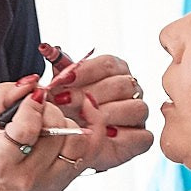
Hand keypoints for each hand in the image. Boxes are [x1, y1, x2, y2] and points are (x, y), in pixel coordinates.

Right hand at [0, 76, 88, 190]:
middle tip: (38, 108)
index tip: (33, 96)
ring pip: (76, 137)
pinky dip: (94, 125)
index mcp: (1, 162)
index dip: (32, 106)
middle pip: (54, 129)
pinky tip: (85, 110)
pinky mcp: (70, 178)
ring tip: (51, 118)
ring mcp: (54, 179)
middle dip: (48, 109)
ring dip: (66, 119)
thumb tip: (32, 82)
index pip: (26, 129)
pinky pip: (93, 148)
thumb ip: (3, 96)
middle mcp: (29, 175)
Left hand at [45, 50, 152, 172]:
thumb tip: (48, 49)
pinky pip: (142, 136)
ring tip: (82, 120)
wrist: (70, 142)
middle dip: (90, 93)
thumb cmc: (68, 110)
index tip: (63, 79)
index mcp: (115, 71)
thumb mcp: (60, 88)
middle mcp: (131, 90)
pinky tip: (102, 136)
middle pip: (121, 85)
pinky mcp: (142, 138)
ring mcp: (139, 114)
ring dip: (106, 114)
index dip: (85, 71)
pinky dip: (123, 137)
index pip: (108, 64)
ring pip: (136, 108)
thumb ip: (59, 69)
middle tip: (64, 101)